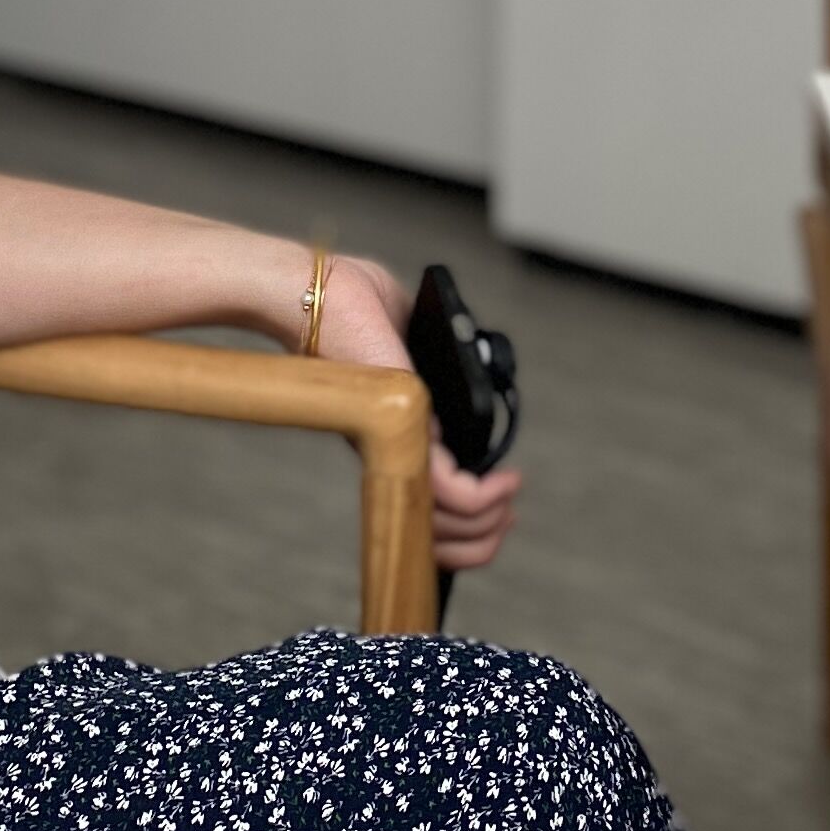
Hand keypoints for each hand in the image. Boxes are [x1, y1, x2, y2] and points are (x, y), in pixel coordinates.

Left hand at [310, 254, 522, 571]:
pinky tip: (503, 482)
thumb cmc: (352, 307)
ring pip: (443, 520)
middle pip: (433, 528)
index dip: (458, 523)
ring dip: (486, 519)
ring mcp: (395, 446)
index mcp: (391, 437)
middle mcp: (389, 451)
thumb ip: (430, 354)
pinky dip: (482, 497)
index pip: (422, 506)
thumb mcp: (407, 338)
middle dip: (479, 534)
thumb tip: (458, 353)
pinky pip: (448, 491)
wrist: (323, 296)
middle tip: (506, 513)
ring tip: (507, 496)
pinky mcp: (404, 431)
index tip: (494, 506)